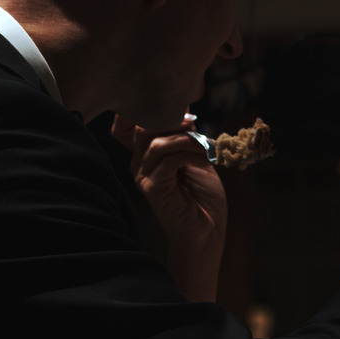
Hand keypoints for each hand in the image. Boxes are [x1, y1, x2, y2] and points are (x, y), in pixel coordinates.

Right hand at [112, 115, 226, 300]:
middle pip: (142, 126)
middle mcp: (139, 163)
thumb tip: (185, 109)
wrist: (208, 229)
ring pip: (157, 143)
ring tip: (208, 148)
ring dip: (188, 141)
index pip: (130, 123)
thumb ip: (185, 135)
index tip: (185, 115)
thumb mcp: (196, 156)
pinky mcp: (151, 188)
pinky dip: (190, 154)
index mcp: (147, 153)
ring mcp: (142, 176)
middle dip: (172, 121)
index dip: (151, 110)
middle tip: (196, 127)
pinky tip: (206, 159)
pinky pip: (168, 160)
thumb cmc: (203, 196)